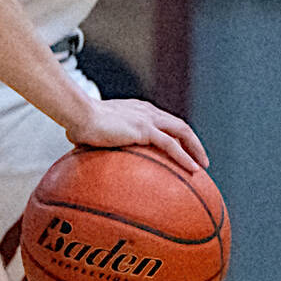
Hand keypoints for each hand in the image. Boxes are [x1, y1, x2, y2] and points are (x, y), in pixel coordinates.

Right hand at [64, 98, 208, 171]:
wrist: (78, 114)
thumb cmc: (78, 124)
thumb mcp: (93, 133)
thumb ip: (98, 143)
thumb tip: (88, 161)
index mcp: (137, 111)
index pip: (164, 121)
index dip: (176, 136)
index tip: (182, 150)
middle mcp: (147, 112)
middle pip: (179, 126)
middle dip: (193, 143)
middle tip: (200, 160)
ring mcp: (148, 119)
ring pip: (182, 132)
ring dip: (195, 149)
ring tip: (202, 166)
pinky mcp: (145, 130)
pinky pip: (171, 145)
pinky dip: (184, 157)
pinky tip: (193, 169)